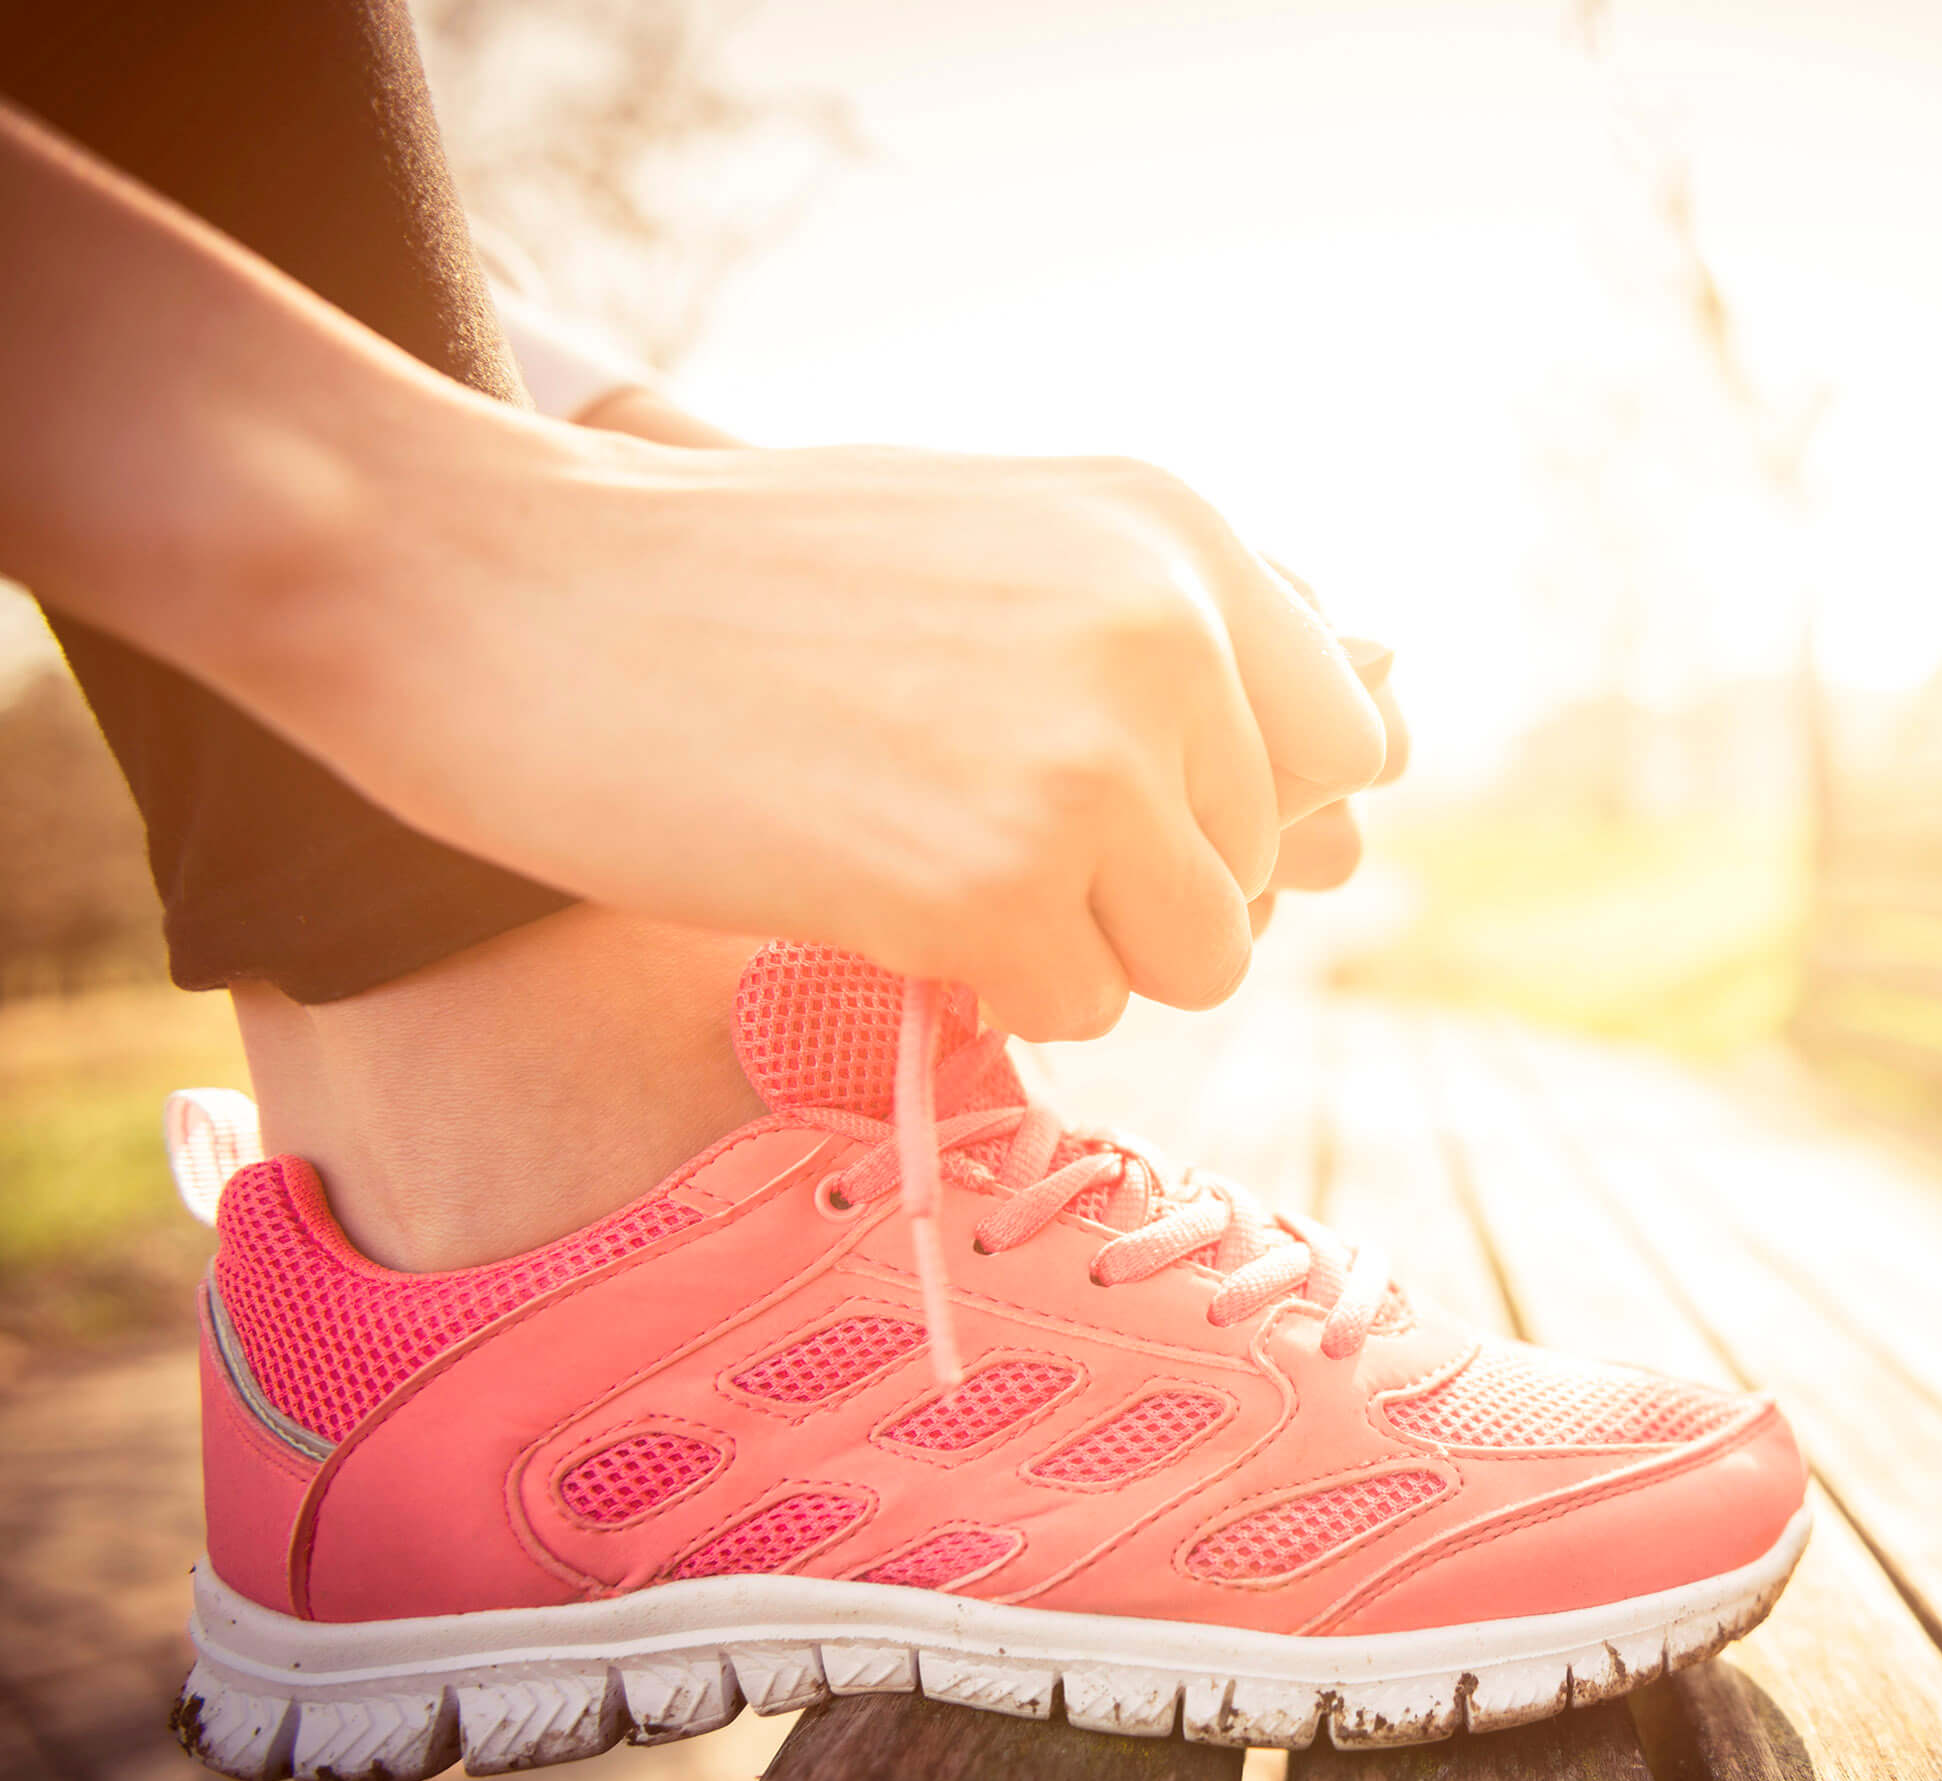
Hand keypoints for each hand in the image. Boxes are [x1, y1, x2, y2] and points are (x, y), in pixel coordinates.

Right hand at [0, 106, 1381, 1036]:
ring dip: (1073, 942)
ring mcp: (1090, 757)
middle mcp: (1170, 628)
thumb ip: (1172, 635)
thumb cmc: (737, 579)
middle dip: (1140, 882)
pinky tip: (865, 889)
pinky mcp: (993, 883)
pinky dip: (981, 985)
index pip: (1349, 739)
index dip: (1245, 804)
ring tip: (919, 848)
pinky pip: (1077, 1006)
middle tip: (967, 820)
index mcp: (1176, 528)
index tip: (1123, 805)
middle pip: (1266, 866)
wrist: (497, 590)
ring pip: (1196, 956)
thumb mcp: (1002, 542)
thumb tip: (1361, 781)